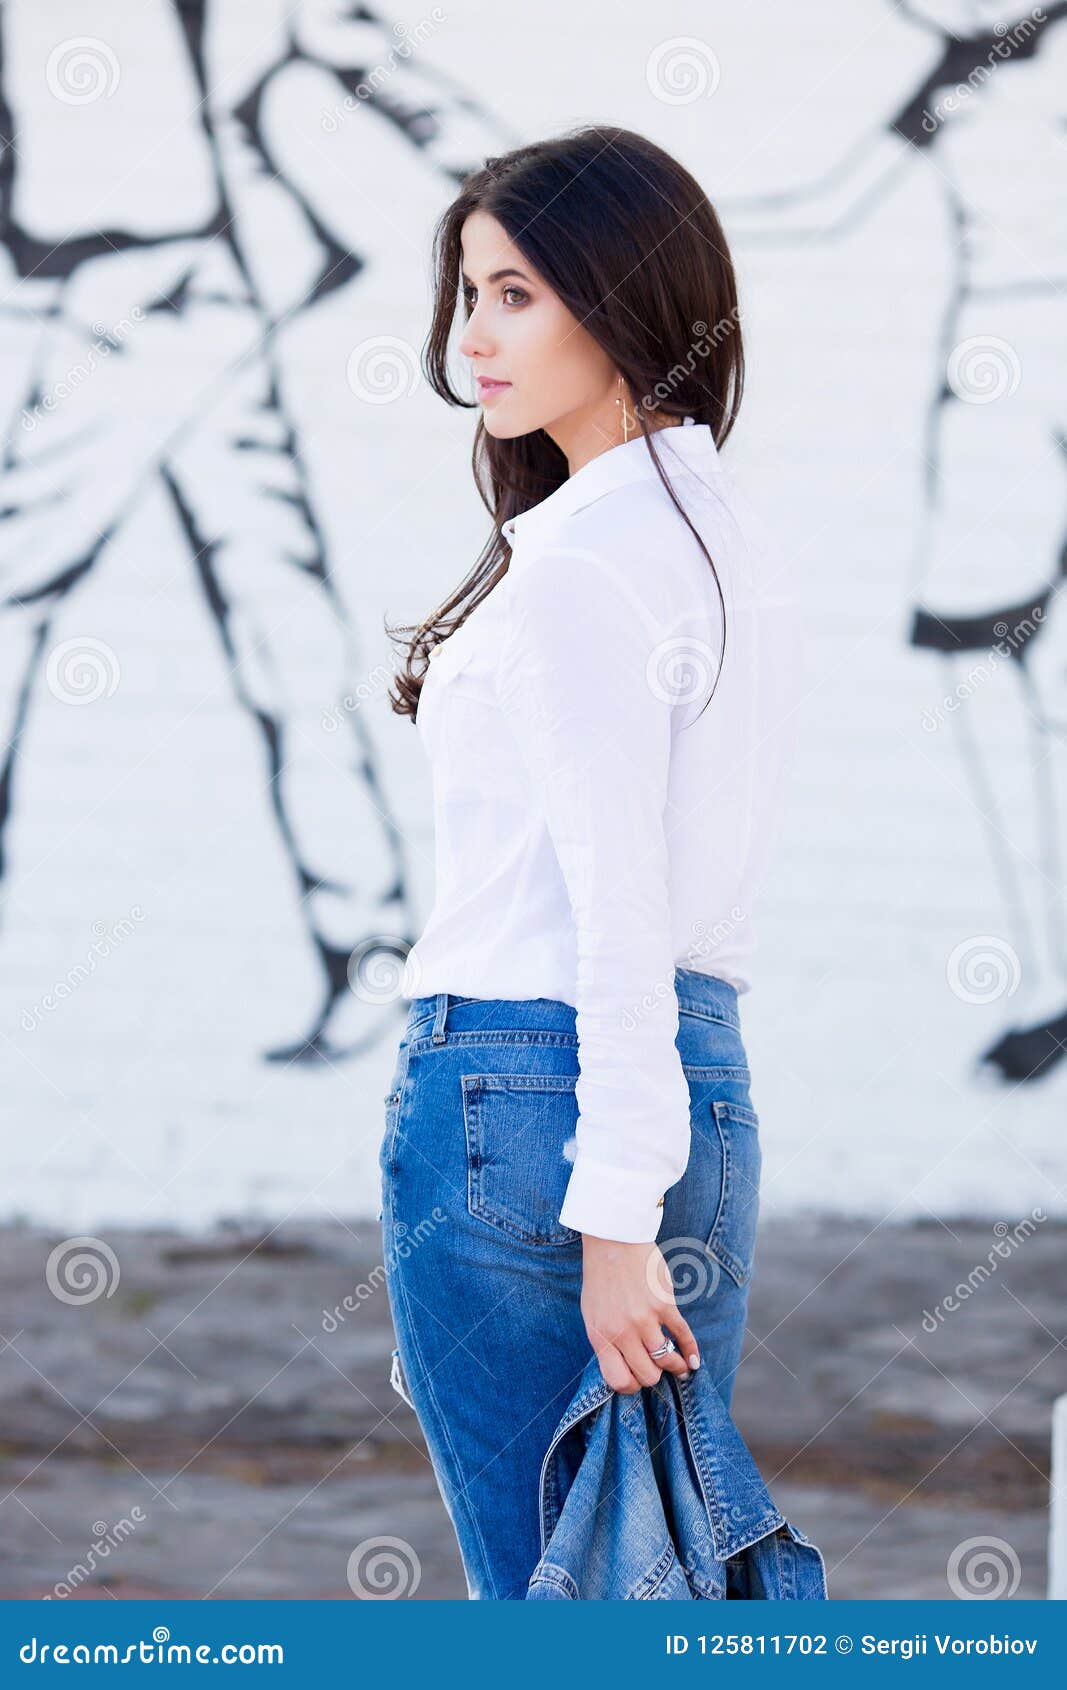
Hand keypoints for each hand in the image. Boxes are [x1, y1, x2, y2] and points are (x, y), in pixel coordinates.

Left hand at [580, 1234, 700, 1393]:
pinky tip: (694, 1360)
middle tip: (658, 1370)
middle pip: (647, 1375)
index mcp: (600, 1336)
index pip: (618, 1381)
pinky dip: (691, 1352)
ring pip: (666, 1361)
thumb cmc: (601, 1278)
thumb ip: (606, 1340)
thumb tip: (624, 1367)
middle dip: (654, 1376)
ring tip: (680, 1368)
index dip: (631, 1386)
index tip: (638, 1379)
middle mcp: (622, 1332)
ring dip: (676, 1368)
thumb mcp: (592, 1314)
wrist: (613, 1242)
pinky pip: (683, 1336)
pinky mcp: (665, 1305)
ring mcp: (645, 1319)